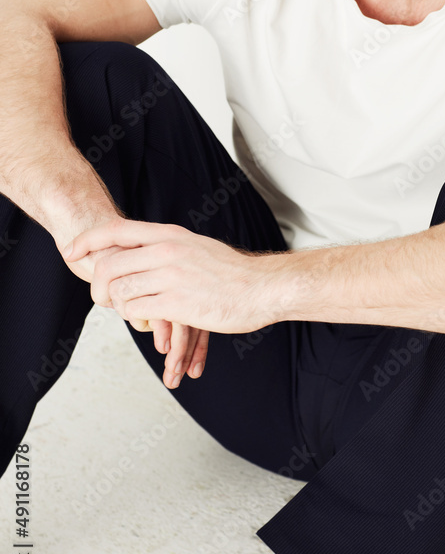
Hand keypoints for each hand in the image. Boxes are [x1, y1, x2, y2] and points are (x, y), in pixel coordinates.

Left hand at [59, 216, 286, 379]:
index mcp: (170, 235)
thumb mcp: (197, 247)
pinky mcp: (177, 303)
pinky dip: (135, 319)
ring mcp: (171, 276)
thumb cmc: (233, 273)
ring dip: (118, 306)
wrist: (262, 288)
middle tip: (102, 298)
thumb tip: (145, 254)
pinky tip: (149, 323)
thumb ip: (170, 248)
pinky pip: (136, 311)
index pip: (116, 230)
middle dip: (97, 285)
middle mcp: (167, 250)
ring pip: (119, 291)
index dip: (88, 241)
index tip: (72, 252)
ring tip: (131, 313)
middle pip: (109, 264)